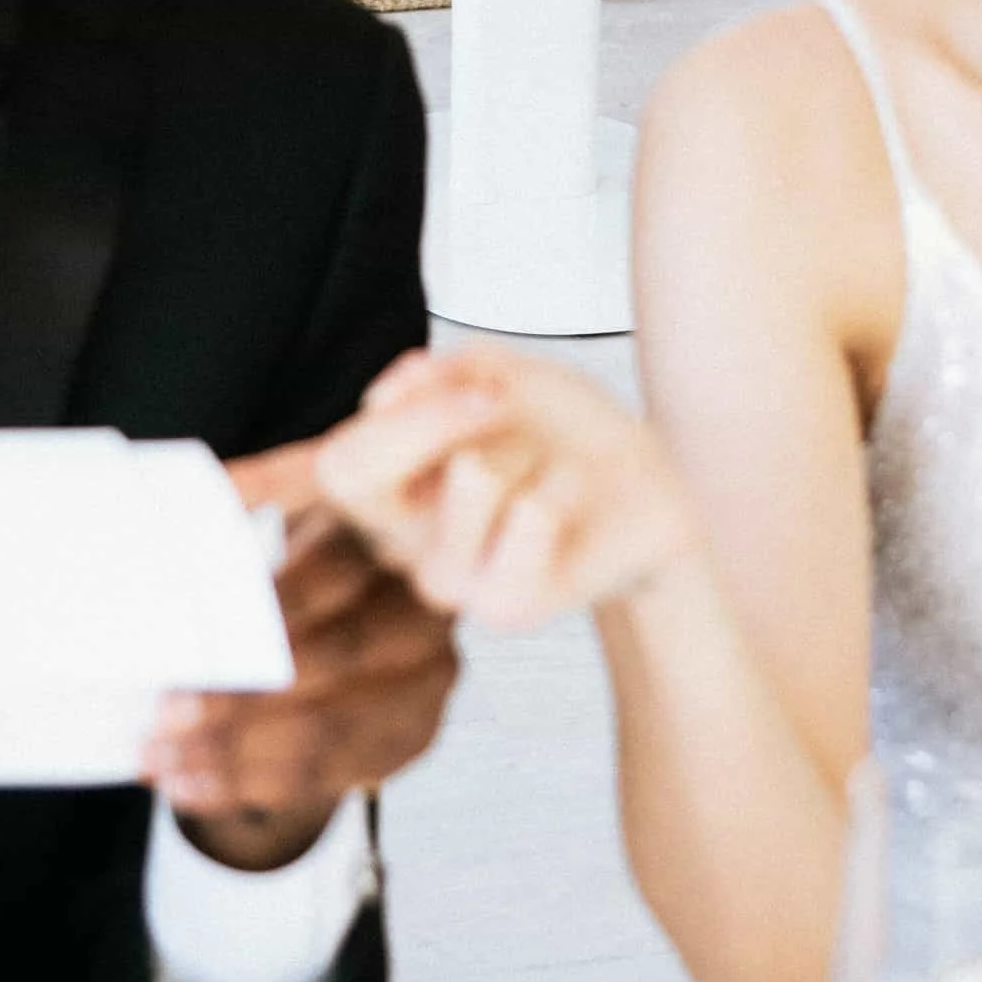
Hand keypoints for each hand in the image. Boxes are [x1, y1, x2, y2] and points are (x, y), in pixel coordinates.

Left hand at [137, 494, 457, 871]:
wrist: (375, 600)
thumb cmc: (313, 556)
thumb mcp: (284, 511)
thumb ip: (241, 515)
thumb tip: (163, 532)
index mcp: (386, 536)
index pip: (331, 572)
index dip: (265, 614)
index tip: (196, 649)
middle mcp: (421, 609)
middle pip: (333, 660)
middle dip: (240, 702)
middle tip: (161, 727)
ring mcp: (428, 679)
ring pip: (328, 731)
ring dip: (234, 758)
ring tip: (161, 766)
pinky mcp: (415, 733)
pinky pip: (331, 774)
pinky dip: (253, 785)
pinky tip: (194, 786)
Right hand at [284, 343, 697, 630]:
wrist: (642, 489)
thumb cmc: (558, 430)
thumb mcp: (500, 374)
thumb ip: (441, 376)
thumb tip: (388, 393)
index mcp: (389, 489)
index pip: (339, 466)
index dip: (400, 418)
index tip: (477, 386)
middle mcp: (405, 542)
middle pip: (365, 473)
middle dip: (442, 414)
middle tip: (503, 401)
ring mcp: (450, 580)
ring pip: (470, 473)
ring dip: (522, 444)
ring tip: (544, 465)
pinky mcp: (504, 607)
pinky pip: (530, 513)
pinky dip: (564, 481)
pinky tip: (570, 496)